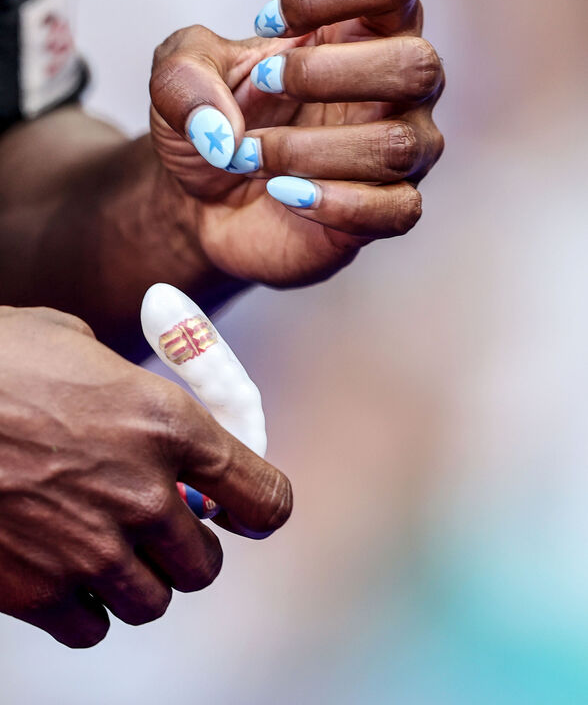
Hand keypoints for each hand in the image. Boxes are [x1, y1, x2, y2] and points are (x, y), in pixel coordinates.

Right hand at [0, 307, 290, 646]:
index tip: (244, 513)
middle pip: (206, 565)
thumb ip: (133, 390)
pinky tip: (66, 569)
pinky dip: (86, 607)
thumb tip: (154, 416)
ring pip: (154, 601)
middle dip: (187, 548)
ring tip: (109, 548)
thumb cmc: (0, 359)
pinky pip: (92, 626)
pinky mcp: (37, 591)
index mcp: (171, 426)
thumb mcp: (83, 347)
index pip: (264, 498)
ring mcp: (93, 549)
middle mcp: (145, 494)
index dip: (261, 510)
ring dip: (140, 579)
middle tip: (158, 526)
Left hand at [149, 0, 443, 286]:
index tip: (269, 22)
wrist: (202, 203)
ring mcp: (398, 154)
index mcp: (360, 33)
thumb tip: (226, 130)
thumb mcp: (176, 80)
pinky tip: (284, 195)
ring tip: (249, 155)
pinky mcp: (385, 211)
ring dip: (307, 150)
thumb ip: (184, 76)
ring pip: (396, 147)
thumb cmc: (211, 124)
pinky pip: (396, 210)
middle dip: (326, 76)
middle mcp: (396, 90)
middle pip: (417, 65)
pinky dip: (334, 204)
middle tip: (264, 86)